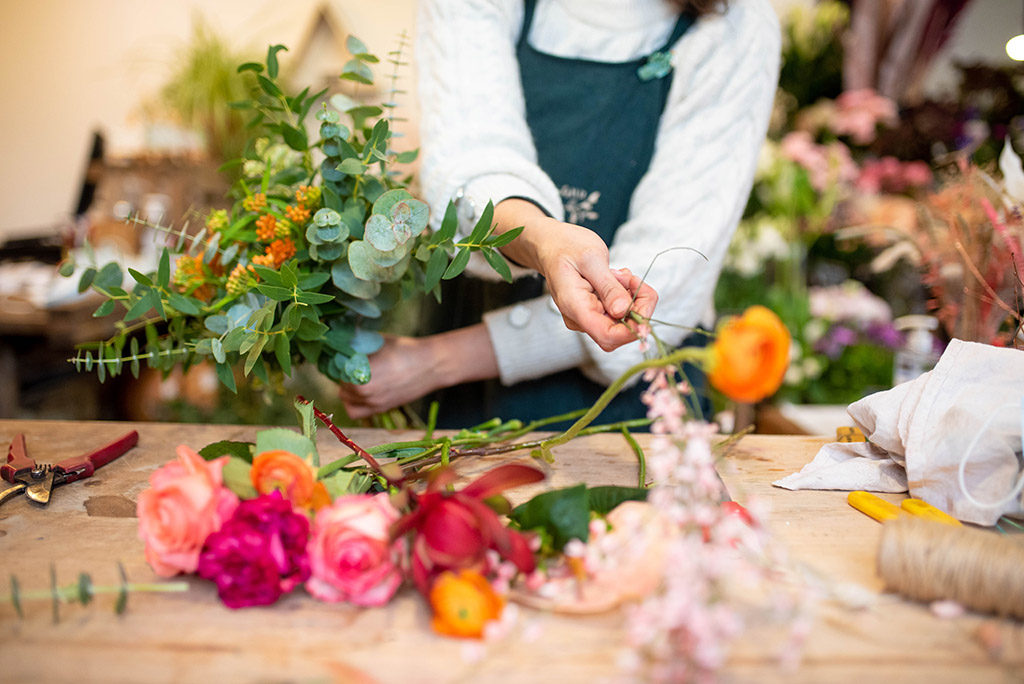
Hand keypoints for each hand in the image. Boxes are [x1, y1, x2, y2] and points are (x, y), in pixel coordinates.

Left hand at [338, 327, 498, 418]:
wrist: (431, 365)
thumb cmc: (404, 349)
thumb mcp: (376, 341)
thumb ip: (355, 345)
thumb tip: (336, 343)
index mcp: (363, 372)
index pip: (338, 369)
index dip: (339, 359)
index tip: (344, 353)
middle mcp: (366, 391)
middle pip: (340, 384)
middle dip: (343, 373)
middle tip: (351, 363)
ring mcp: (374, 403)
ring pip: (346, 398)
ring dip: (347, 388)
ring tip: (357, 376)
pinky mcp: (381, 409)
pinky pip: (355, 411)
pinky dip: (354, 402)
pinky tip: (362, 390)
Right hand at [493, 200, 657, 350]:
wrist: (551, 244)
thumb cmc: (566, 247)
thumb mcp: (591, 258)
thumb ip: (608, 287)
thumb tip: (623, 311)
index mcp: (575, 307)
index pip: (609, 336)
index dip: (634, 328)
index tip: (646, 304)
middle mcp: (581, 319)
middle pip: (620, 331)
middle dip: (637, 307)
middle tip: (631, 279)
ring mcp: (587, 317)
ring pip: (622, 320)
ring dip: (632, 297)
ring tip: (619, 274)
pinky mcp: (594, 311)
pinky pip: (618, 312)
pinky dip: (626, 295)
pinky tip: (616, 278)